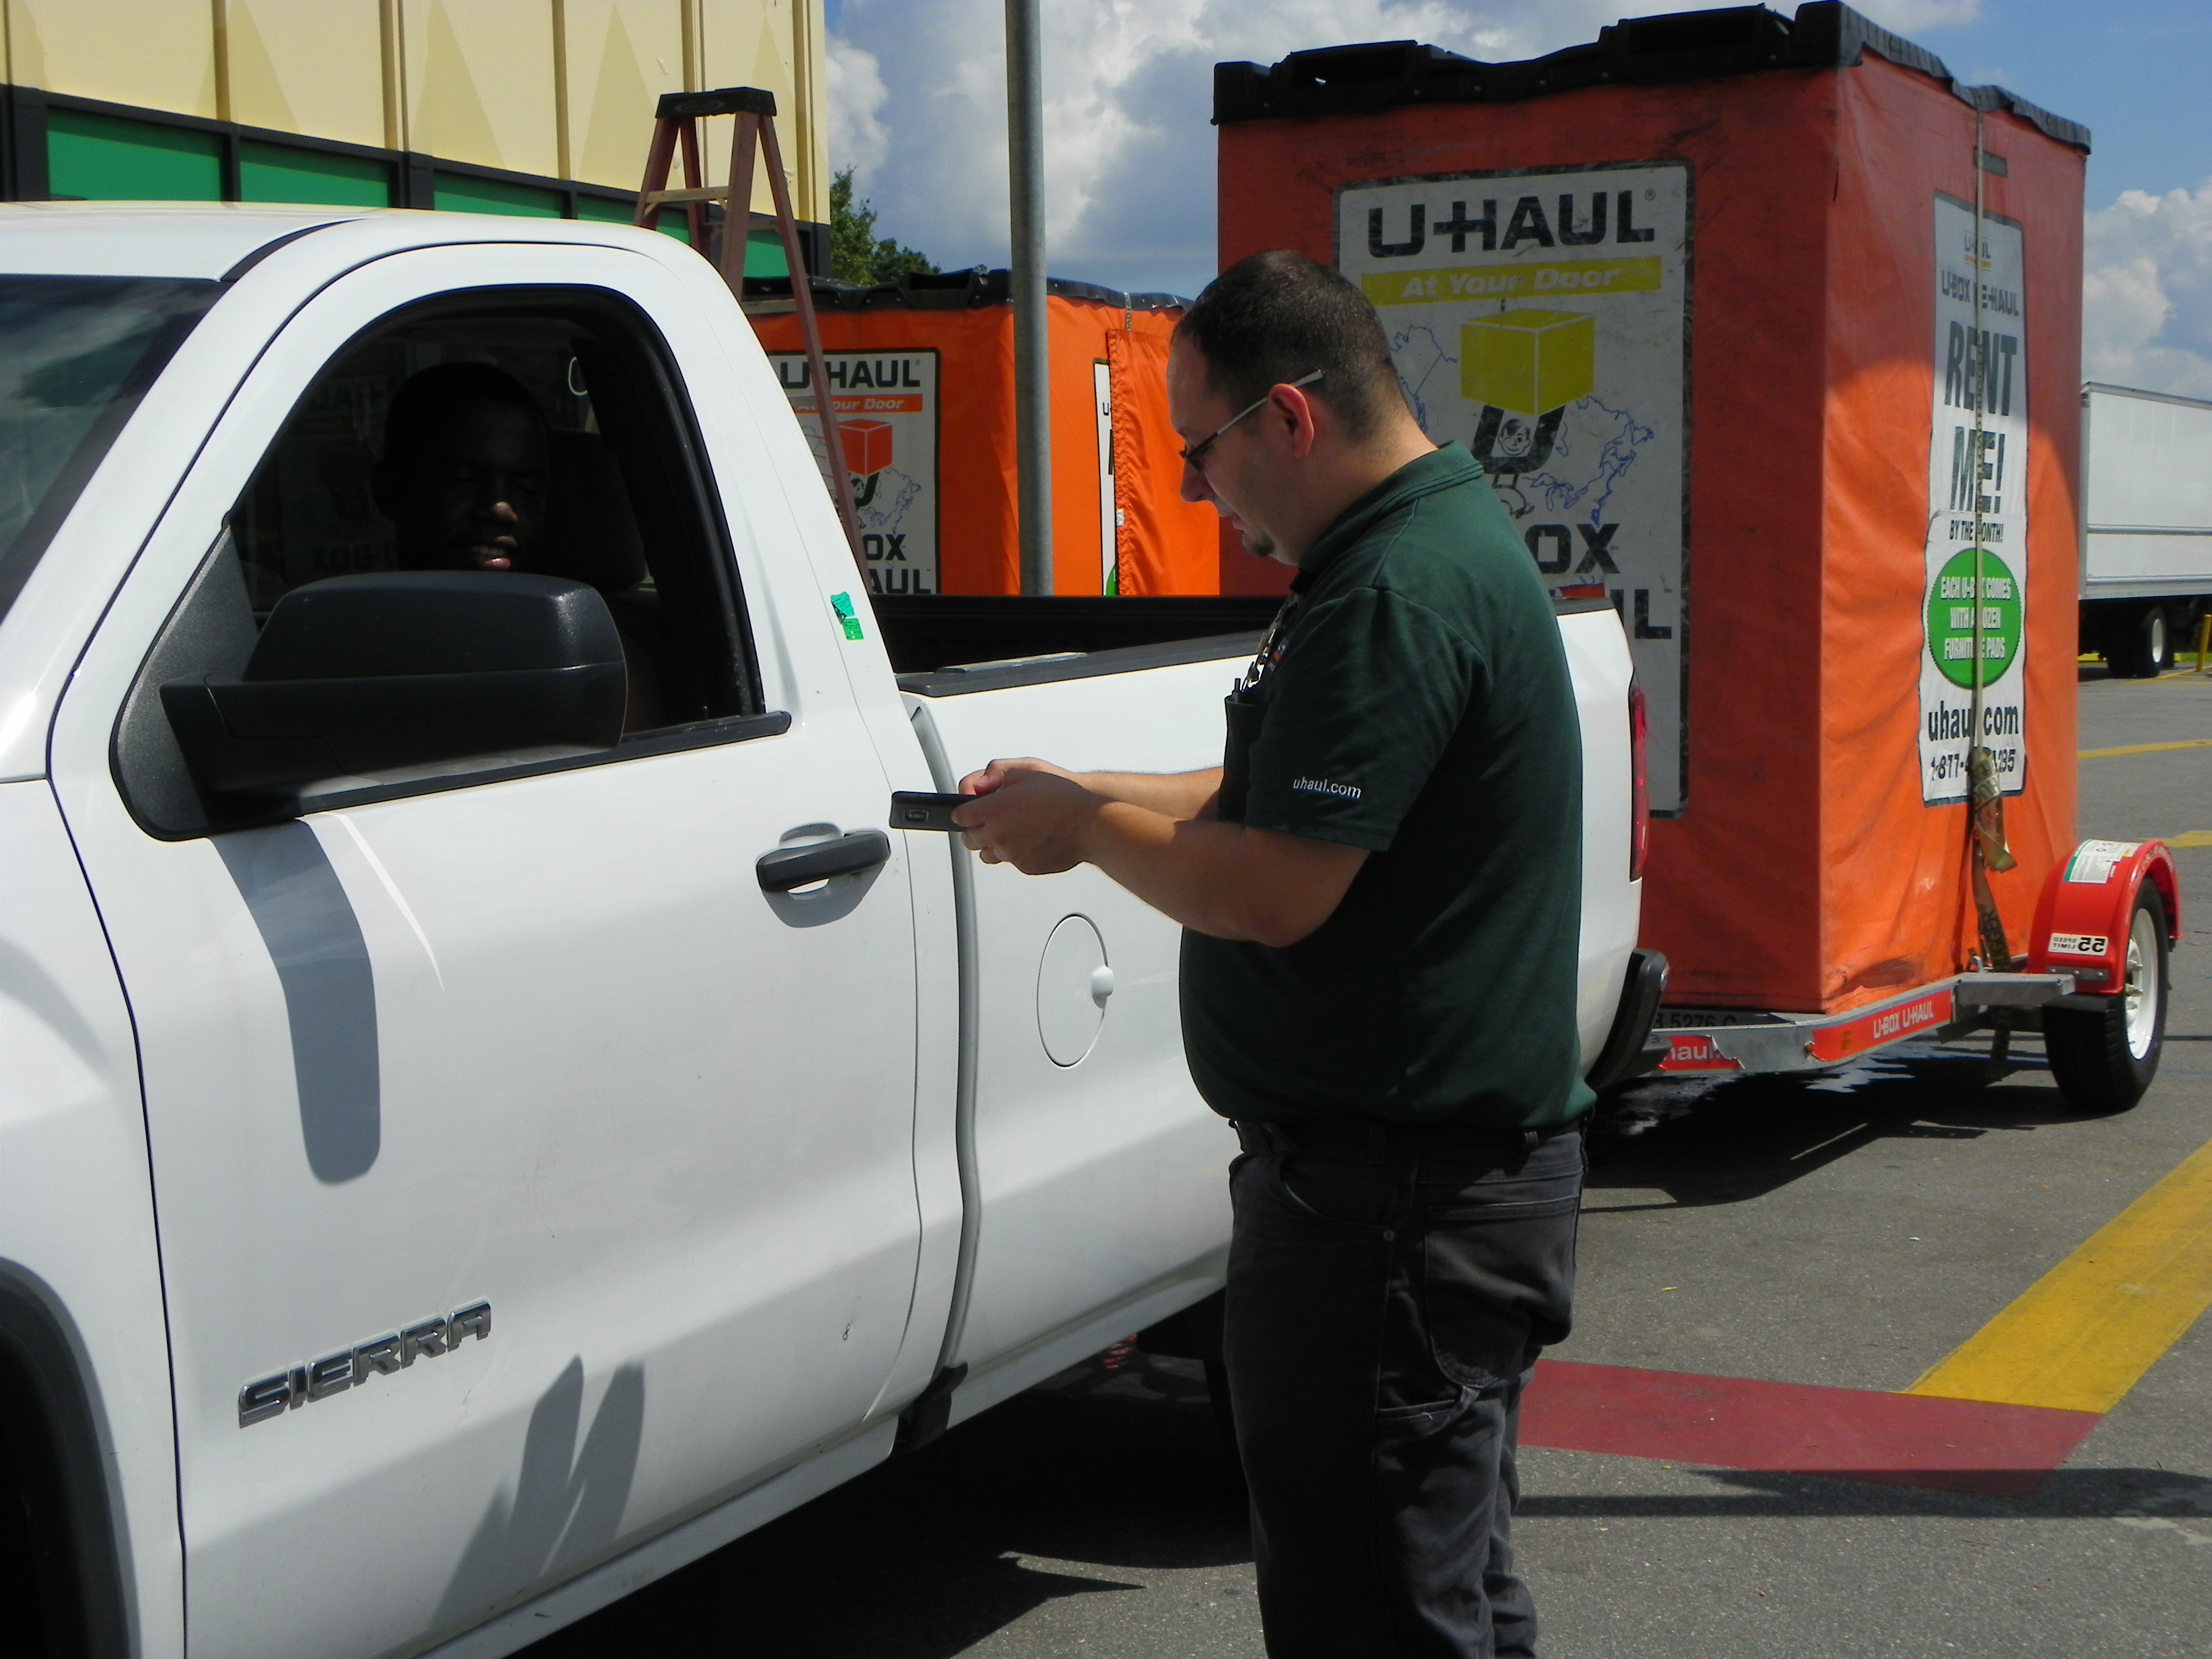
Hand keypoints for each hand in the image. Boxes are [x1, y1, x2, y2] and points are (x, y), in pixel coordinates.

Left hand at [953, 759, 1094, 873]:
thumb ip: (993, 775)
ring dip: (992, 843)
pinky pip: (1011, 861)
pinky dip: (1016, 852)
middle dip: (975, 829)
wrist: (1089, 823)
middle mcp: (998, 834)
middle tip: (988, 820)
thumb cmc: (1061, 796)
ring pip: (987, 854)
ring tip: (1012, 830)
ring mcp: (1011, 853)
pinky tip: (1031, 838)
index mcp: (993, 809)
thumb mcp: (1025, 769)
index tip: (969, 810)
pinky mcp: (1025, 867)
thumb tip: (978, 786)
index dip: (964, 811)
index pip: (960, 816)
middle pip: (969, 838)